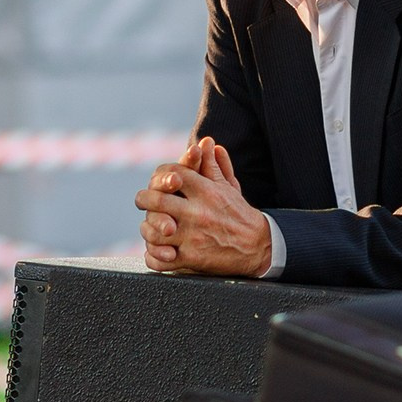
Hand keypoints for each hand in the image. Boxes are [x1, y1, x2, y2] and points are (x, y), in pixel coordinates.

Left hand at [134, 138, 272, 275]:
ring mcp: (193, 237)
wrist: (259, 247)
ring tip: (150, 228)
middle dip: (144, 199)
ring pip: (154, 232)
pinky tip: (157, 251)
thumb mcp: (228, 187)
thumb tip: (206, 142)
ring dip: (147, 229)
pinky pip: (160, 260)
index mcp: (206, 192)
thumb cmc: (239, 214)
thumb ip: (213, 165)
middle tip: (143, 201)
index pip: (173, 174)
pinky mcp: (192, 259)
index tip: (156, 181)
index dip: (160, 175)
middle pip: (157, 201)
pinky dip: (153, 257)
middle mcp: (198, 213)